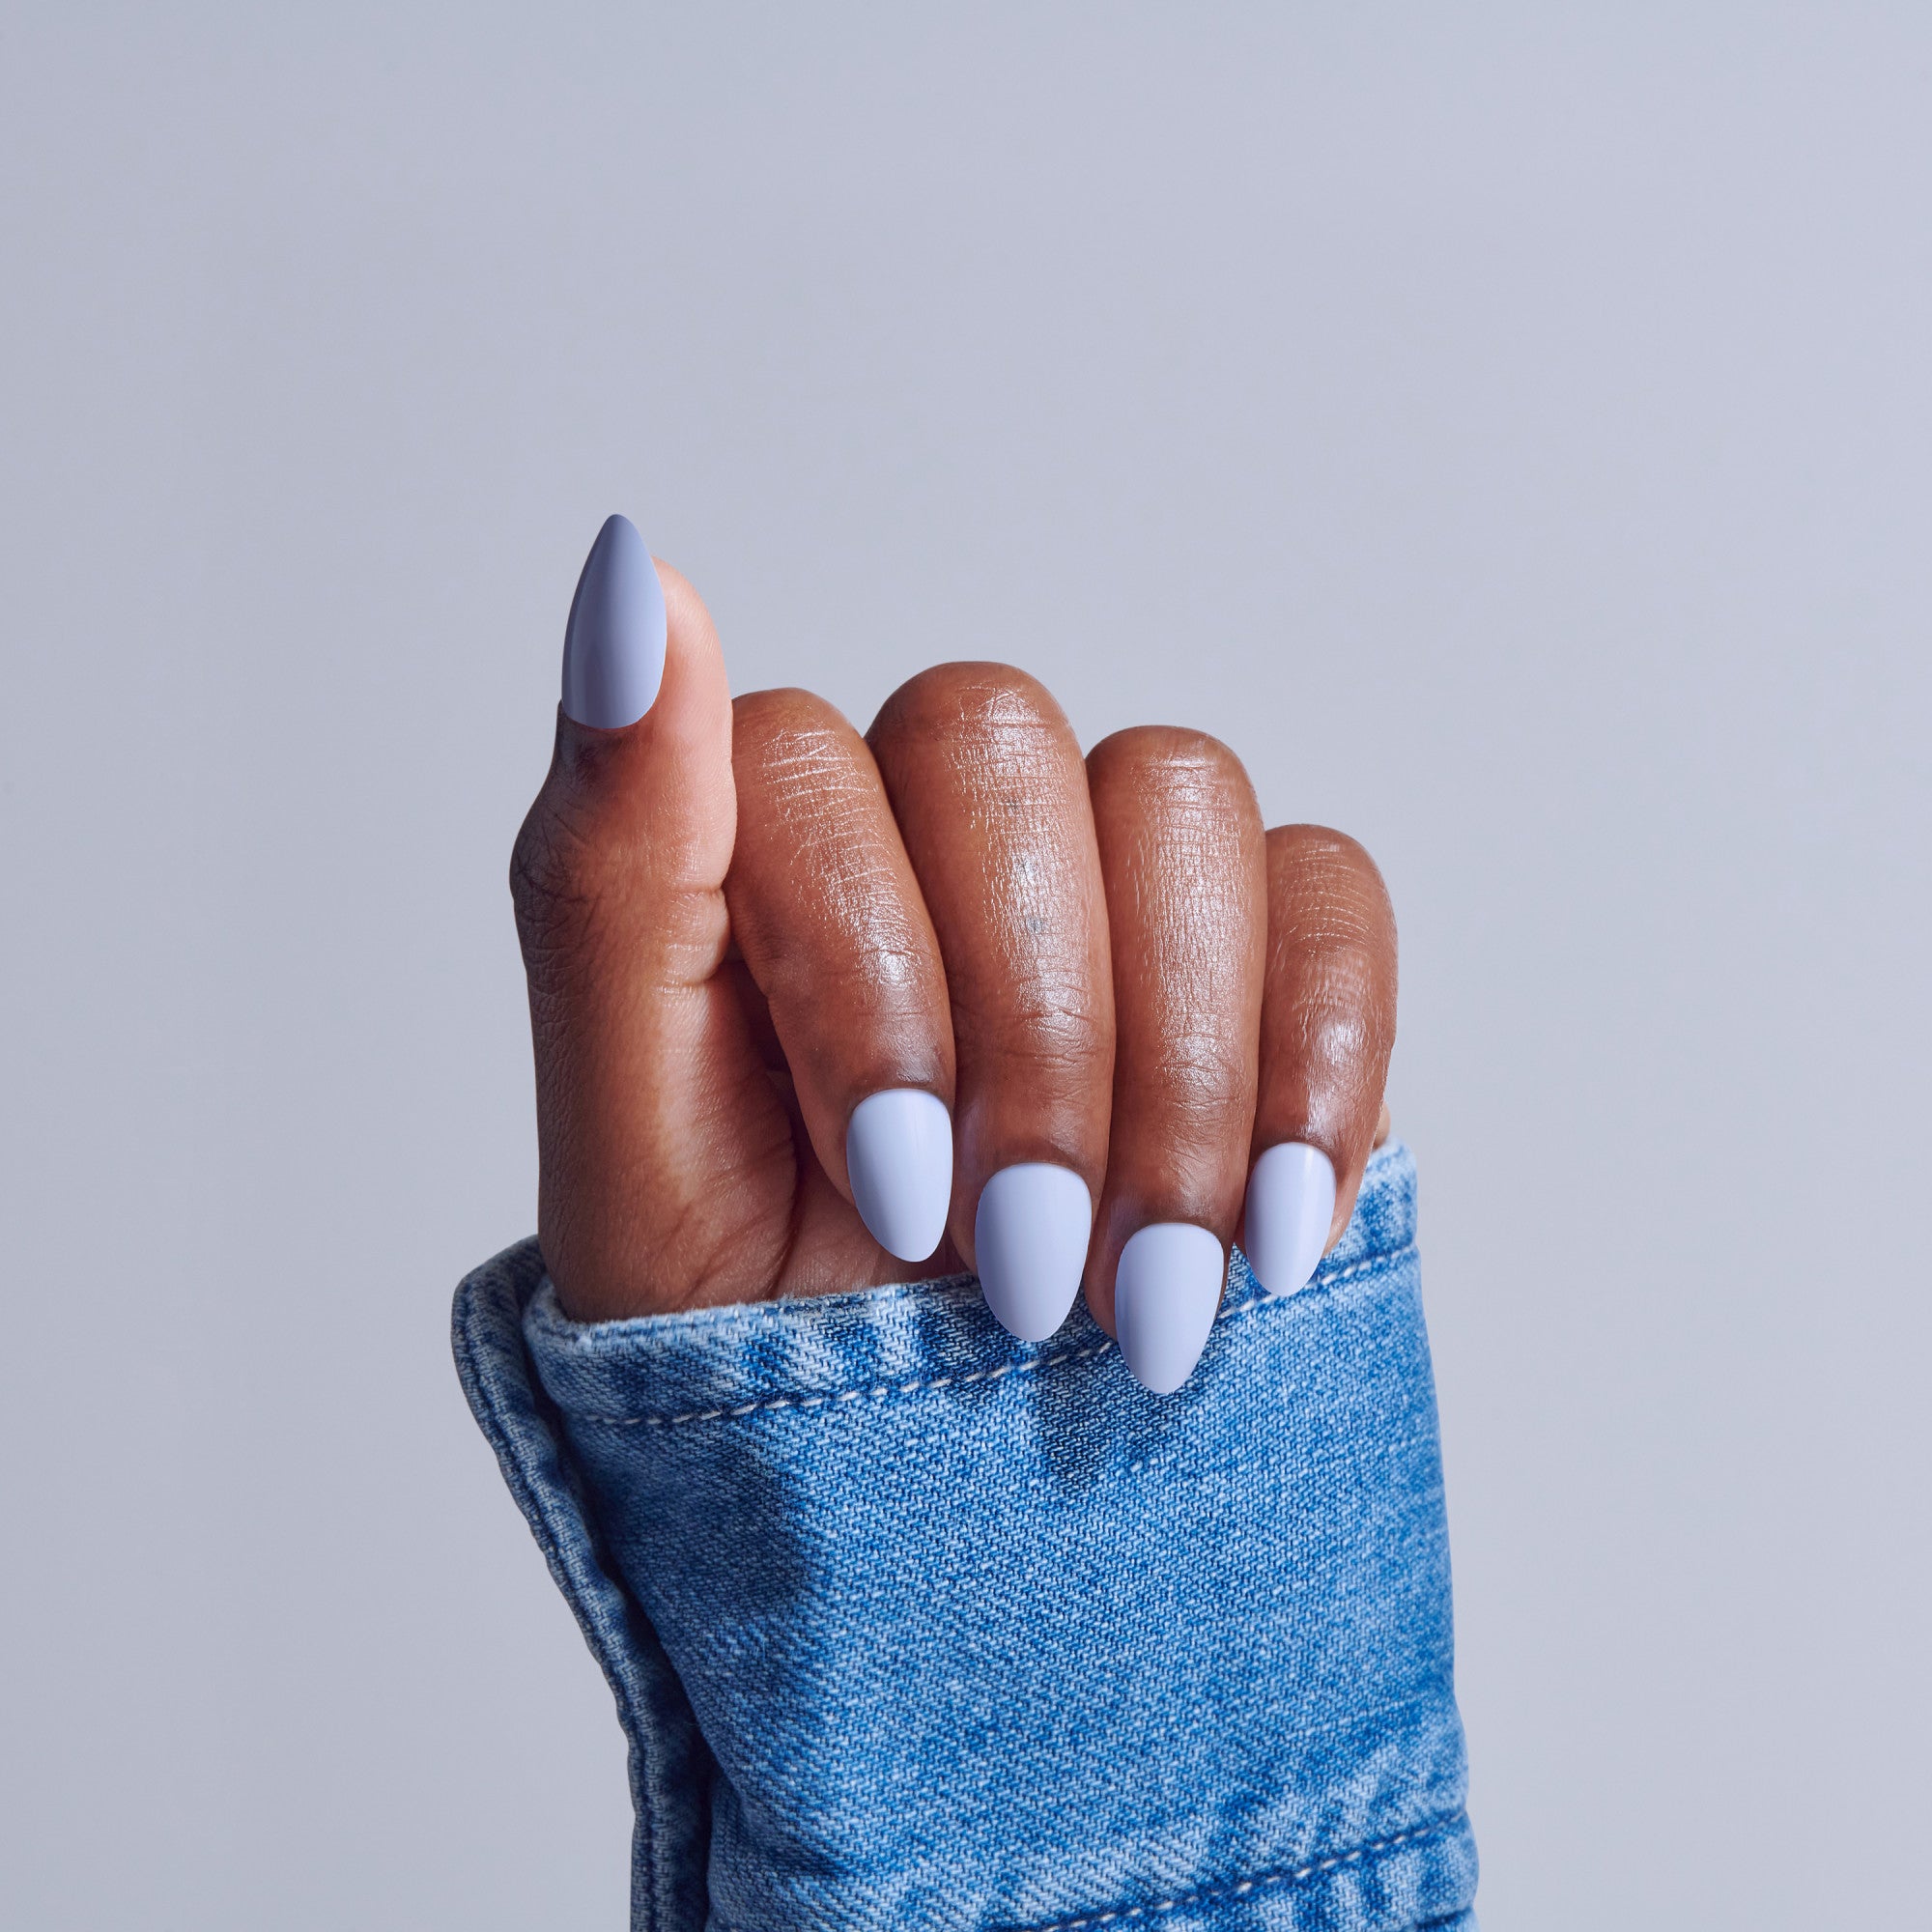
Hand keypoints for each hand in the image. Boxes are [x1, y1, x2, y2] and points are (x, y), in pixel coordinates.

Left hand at [510, 517, 1396, 1391]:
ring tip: (1143, 1292)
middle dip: (1033, 1040)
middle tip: (1021, 1271)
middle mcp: (922, 824)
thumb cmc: (753, 1330)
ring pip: (1174, 800)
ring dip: (1172, 1073)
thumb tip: (633, 578)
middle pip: (1003, 750)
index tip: (897, 1196)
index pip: (799, 761)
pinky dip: (1318, 1062)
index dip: (867, 977)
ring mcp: (1099, 870)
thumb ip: (613, 870)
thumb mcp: (637, 1151)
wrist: (933, 1501)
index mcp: (749, 851)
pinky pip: (1329, 887)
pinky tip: (1274, 1231)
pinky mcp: (1259, 943)